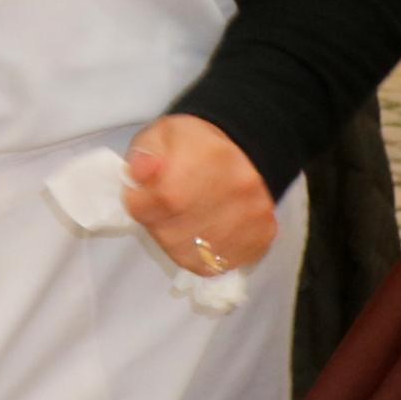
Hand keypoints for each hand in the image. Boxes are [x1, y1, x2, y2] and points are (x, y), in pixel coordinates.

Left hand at [123, 115, 277, 275]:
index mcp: (206, 160)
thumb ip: (144, 154)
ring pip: (196, 256)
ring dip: (178, 244)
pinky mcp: (262, 236)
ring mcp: (252, 217)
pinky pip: (222, 264)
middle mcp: (235, 191)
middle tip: (161, 210)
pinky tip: (202, 236)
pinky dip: (205, 256)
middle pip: (174, 235)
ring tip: (180, 222)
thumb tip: (138, 172)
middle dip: (156, 226)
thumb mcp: (162, 135)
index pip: (157, 202)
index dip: (137, 202)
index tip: (140, 194)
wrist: (244, 149)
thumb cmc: (197, 145)